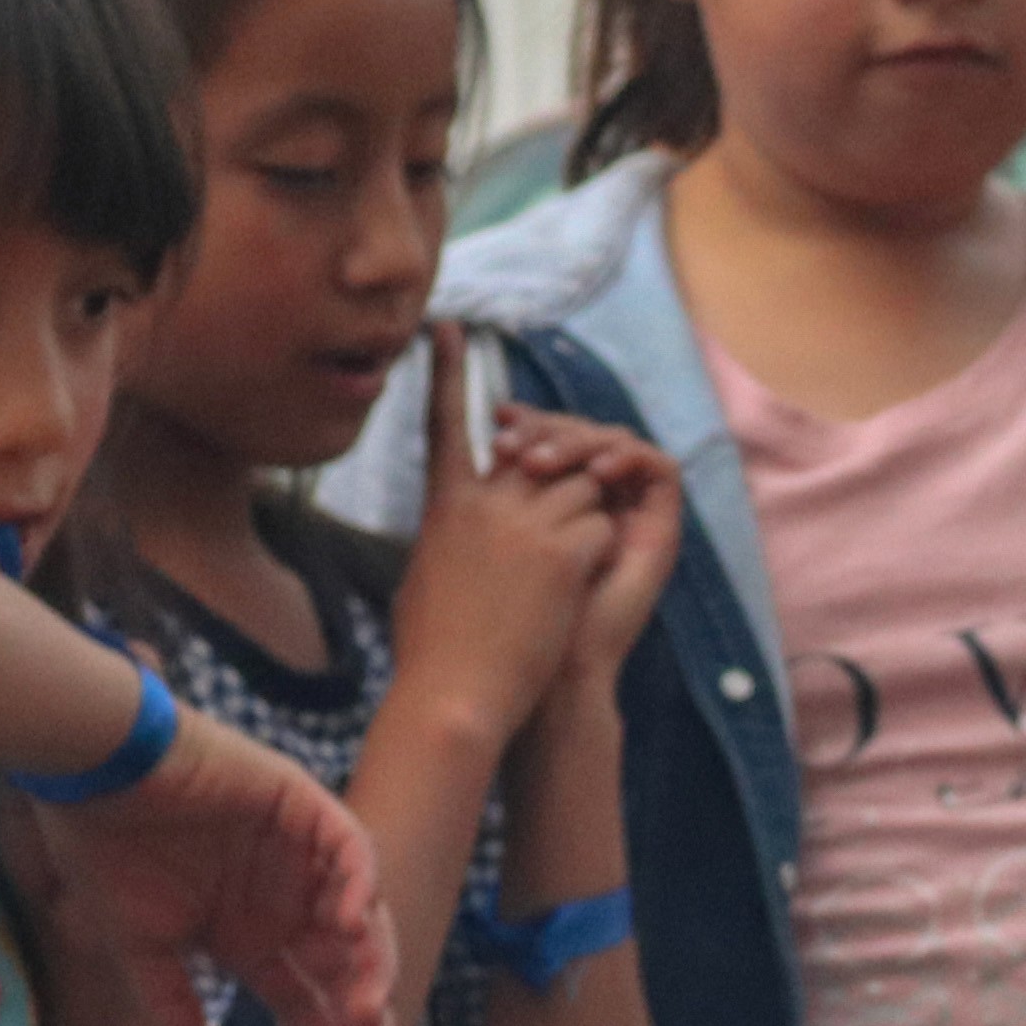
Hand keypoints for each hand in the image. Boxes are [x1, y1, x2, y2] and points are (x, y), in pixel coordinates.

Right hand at [27, 711, 396, 1025]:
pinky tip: (351, 928)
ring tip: (363, 1013)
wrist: (85, 776)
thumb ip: (174, 1008)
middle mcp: (283, 898)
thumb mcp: (142, 949)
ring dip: (367, 964)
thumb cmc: (103, 853)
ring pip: (359, 914)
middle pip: (345, 969)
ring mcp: (297, 852)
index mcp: (250, 934)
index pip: (308, 1000)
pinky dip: (358, 884)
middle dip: (363, 1023)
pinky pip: (348, 847)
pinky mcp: (298, 803)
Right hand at [392, 329, 616, 749]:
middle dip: (560, 480)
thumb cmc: (432, 655)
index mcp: (444, 508)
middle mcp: (484, 504)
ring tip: (562, 574)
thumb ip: (448, 537)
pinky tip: (576, 591)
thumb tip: (457, 523)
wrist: (455, 697)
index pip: (445, 425)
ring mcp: (525, 525)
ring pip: (578, 488)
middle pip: (539, 459)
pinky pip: (599, 527)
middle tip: (556, 531)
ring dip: (585, 520)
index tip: (448, 329)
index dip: (447, 373)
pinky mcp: (563, 553)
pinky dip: (599, 554)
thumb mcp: (426, 577)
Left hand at [503, 405, 683, 713]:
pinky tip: (595, 474)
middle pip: (580, 433)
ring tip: (538, 465)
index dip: (526, 420)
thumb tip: (475, 443)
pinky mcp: (662, 529)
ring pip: (614, 443)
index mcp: (549, 508)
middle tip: (508, 444)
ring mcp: (630, 514)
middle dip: (545, 428)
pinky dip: (628, 457)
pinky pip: (658, 466)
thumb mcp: (478, 548)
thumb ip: (477, 503)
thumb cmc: (501, 630)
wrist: (546, 678)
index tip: (496, 419)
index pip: (547, 440)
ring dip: (578, 442)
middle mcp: (594, 506)